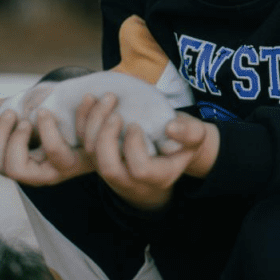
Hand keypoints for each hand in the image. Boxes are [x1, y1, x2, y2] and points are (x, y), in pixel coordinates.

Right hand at [0, 107, 95, 185]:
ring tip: (25, 118)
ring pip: (16, 169)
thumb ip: (20, 109)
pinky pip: (54, 152)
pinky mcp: (70, 166)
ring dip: (14, 139)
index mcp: (20, 159)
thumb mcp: (41, 112)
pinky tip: (45, 112)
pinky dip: (46, 129)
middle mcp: (31, 171)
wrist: (105, 130)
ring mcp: (50, 173)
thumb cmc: (70, 120)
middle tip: (9, 114)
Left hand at [77, 94, 219, 209]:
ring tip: (103, 100)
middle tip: (115, 114)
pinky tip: (89, 99)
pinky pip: (84, 146)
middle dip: (106, 138)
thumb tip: (171, 127)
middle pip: (109, 168)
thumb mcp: (196, 136)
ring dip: (92, 127)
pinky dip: (83, 123)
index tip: (136, 125)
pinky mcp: (101, 160)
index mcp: (158, 176)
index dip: (134, 147)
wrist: (169, 150)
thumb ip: (190, 132)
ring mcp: (114, 172)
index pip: (140, 170)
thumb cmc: (183, 141)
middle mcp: (132, 180)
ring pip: (92, 157)